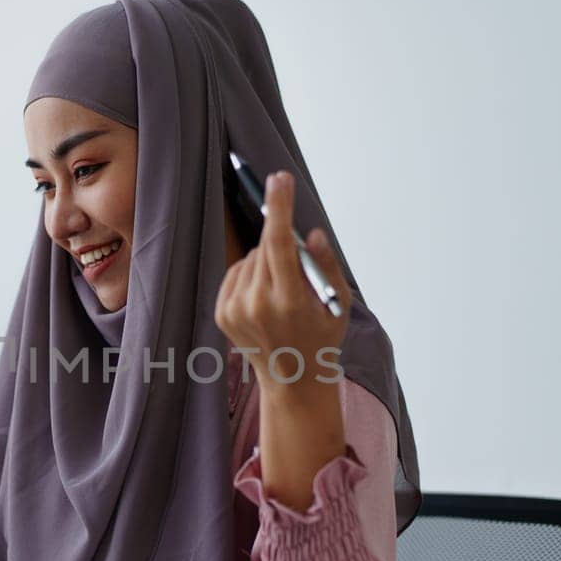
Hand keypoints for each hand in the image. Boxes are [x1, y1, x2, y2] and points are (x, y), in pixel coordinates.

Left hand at [214, 170, 351, 390]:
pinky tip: (266, 298)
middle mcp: (256, 306)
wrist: (293, 381)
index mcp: (288, 302)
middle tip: (300, 272)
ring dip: (268, 263)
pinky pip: (237, 272)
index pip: (278, 244)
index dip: (279, 208)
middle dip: (284, 245)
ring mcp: (235, 311)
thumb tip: (310, 233)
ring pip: (252, 259)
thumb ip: (325, 265)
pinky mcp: (222, 313)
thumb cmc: (322, 339)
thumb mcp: (338, 304)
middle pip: (266, 248)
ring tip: (284, 295)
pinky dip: (252, 275)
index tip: (280, 179)